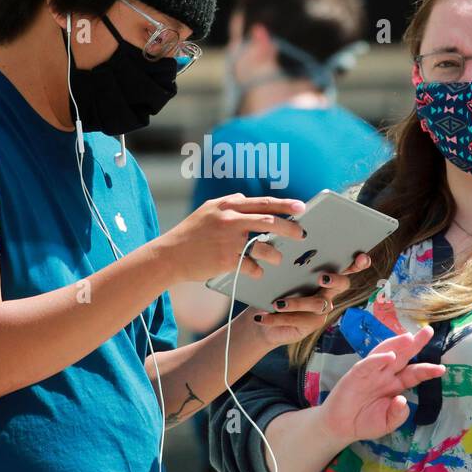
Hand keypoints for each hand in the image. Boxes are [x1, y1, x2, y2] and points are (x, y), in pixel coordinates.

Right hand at [156, 193, 307, 283]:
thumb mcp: (207, 210)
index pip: (263, 202)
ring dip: (275, 254)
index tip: (302, 207)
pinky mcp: (227, 259)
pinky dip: (258, 270)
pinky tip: (257, 272)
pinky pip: (252, 266)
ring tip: (278, 259)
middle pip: (269, 221)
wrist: (169, 255)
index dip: (285, 205)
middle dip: (290, 228)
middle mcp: (230, 219)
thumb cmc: (190, 234)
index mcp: (227, 205)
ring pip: (264, 246)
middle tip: (301, 235)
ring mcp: (229, 240)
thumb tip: (247, 198)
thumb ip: (228, 203)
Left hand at [245, 252, 371, 346]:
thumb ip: (288, 261)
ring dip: (297, 303)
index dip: (358, 263)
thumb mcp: (279, 273)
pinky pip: (296, 320)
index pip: (347, 267)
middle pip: (342, 284)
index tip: (361, 257)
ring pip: (316, 304)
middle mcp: (328, 292)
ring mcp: (321, 310)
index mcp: (325, 275)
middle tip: (321, 278)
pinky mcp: (310, 325)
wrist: (264, 318)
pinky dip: (277, 318)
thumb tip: (282, 240)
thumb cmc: (274, 289)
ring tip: (277, 303)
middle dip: (335, 280)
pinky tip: (263, 317)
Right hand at [318, 325, 444, 443]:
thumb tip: (402, 400)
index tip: (442, 369)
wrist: (340, 427)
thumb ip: (398, 415)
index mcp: (395, 385)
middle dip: (416, 343)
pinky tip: (389, 356)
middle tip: (429, 331)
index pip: (414, 374)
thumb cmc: (365, 422)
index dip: (427, 370)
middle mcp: (385, 375)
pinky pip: (368, 364)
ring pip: (385, 353)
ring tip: (409, 338)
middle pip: (403, 356)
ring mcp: (371, 372)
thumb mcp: (387, 424)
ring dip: (397, 344)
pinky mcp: (356, 374)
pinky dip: (378, 359)